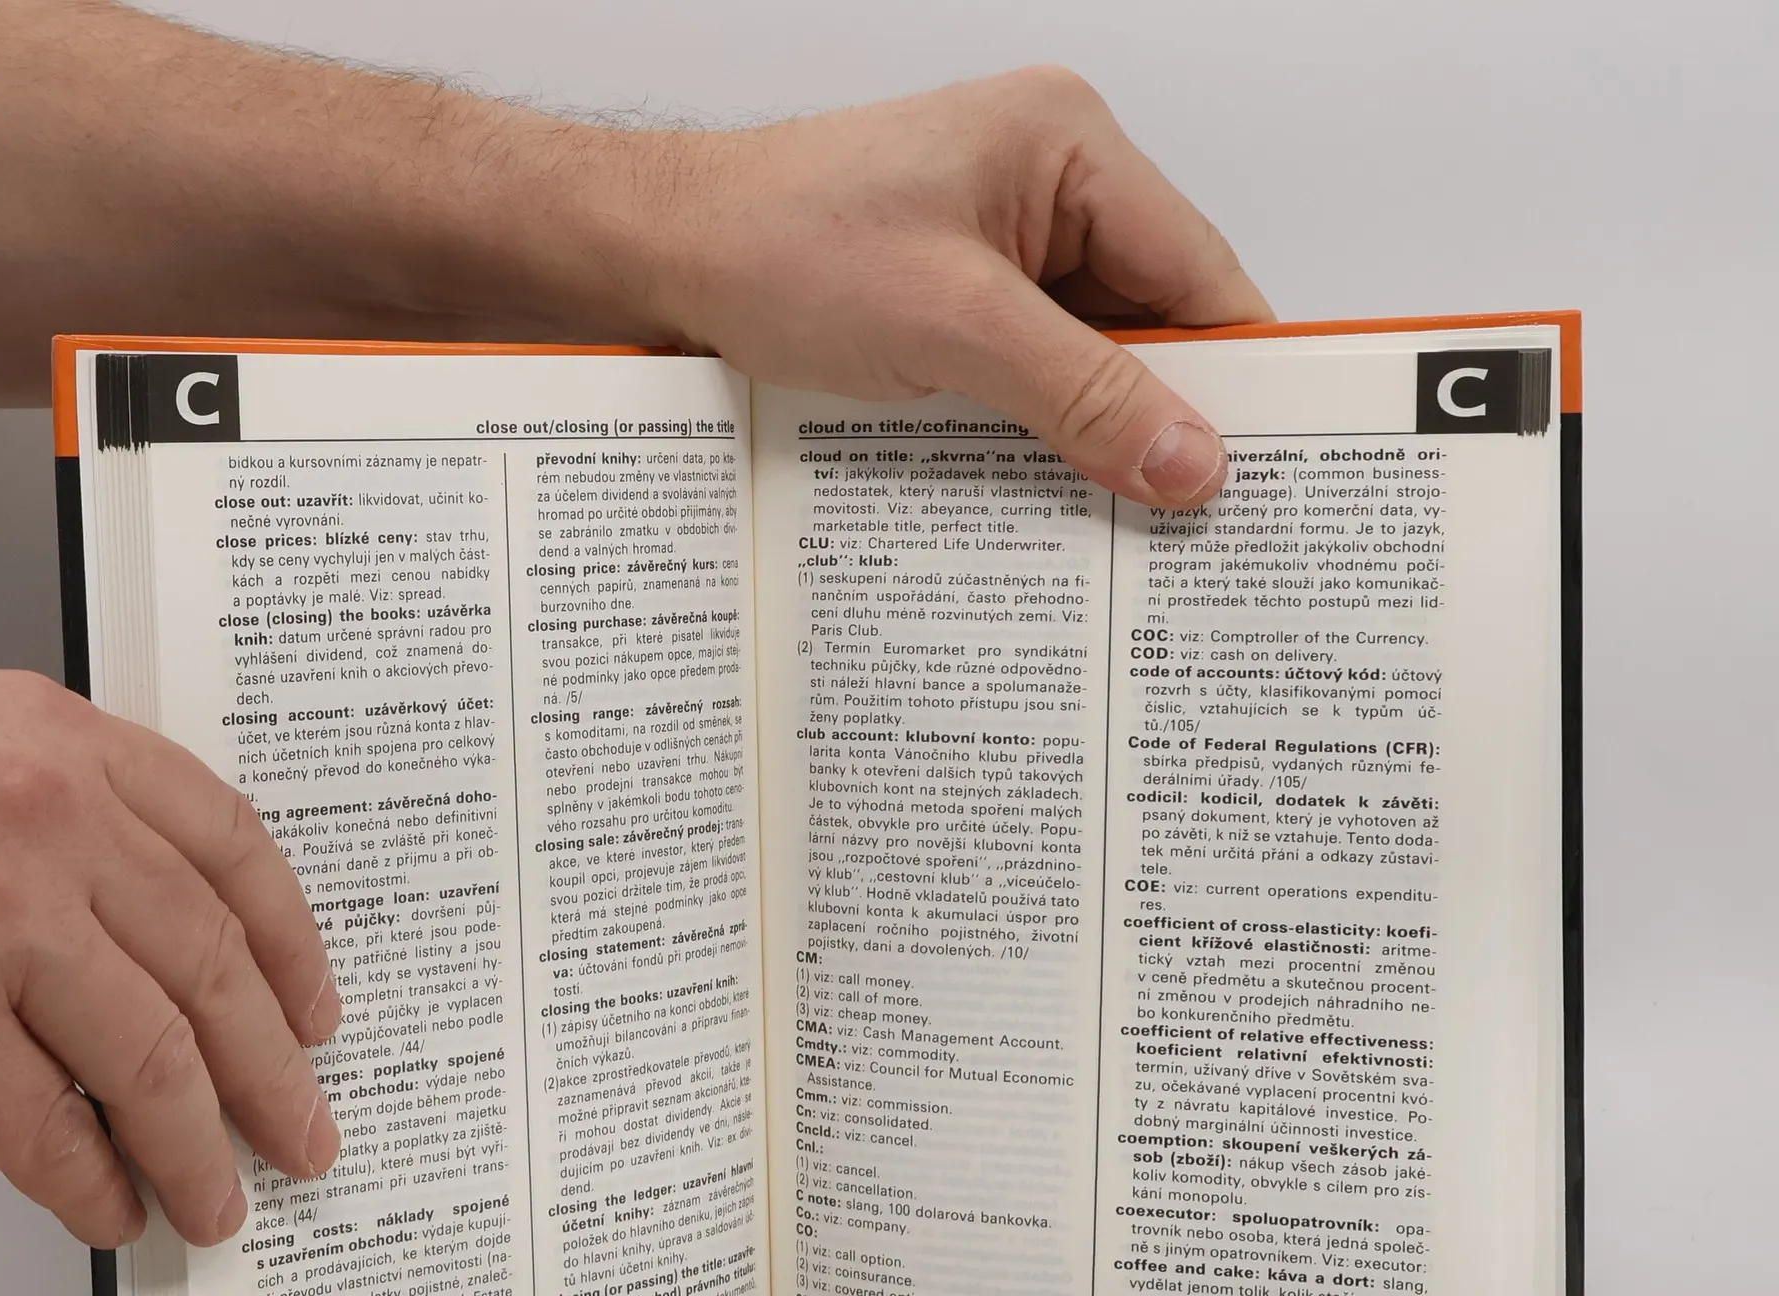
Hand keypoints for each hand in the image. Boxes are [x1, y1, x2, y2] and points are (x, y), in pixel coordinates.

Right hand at [0, 671, 341, 1247]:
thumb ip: (84, 824)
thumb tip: (186, 963)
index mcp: (64, 747)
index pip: (234, 849)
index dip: (294, 946)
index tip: (316, 1011)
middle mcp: (44, 828)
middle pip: (213, 969)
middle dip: (273, 1072)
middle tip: (302, 1128)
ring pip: (152, 1062)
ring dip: (199, 1148)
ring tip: (222, 1194)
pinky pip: (50, 1130)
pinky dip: (93, 1185)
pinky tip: (116, 1207)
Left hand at [641, 68, 1271, 507]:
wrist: (664, 257)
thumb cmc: (780, 246)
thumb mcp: (952, 328)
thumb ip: (1082, 396)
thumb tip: (1191, 461)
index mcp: (1069, 147)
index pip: (1196, 271)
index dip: (1233, 374)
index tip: (1259, 467)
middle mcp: (1050, 187)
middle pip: (1152, 320)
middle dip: (1162, 415)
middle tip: (1189, 517)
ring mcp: (1003, 245)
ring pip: (1093, 357)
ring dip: (1097, 434)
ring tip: (1122, 519)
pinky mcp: (962, 299)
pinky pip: (1035, 373)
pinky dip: (1044, 433)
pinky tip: (1050, 492)